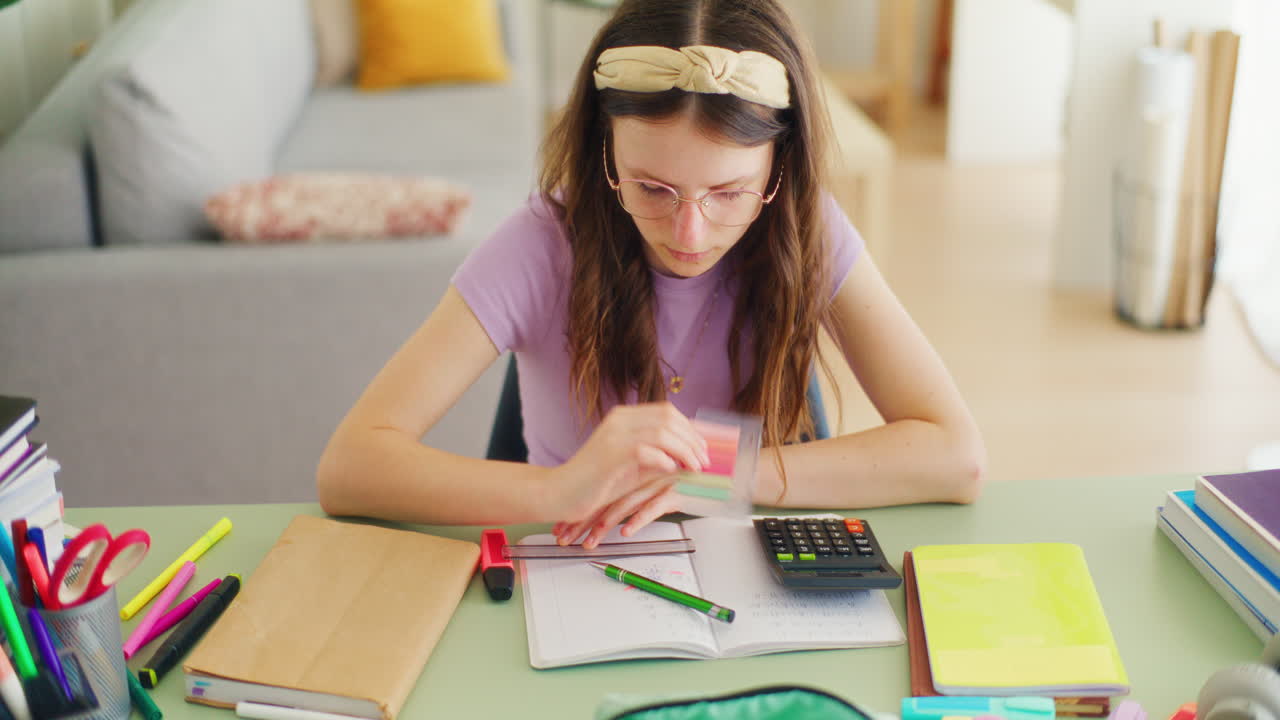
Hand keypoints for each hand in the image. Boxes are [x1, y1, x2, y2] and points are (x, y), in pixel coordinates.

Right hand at [548, 403, 707, 528]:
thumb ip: (657, 456)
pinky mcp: (611, 454)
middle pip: (669, 417)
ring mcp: (615, 434)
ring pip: (662, 431)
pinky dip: (665, 461)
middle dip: (693, 439)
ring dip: (685, 450)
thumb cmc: (596, 483)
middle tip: (705, 460)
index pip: (667, 412)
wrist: (560, 493)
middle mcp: (620, 419)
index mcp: (624, 417)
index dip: (690, 429)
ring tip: (695, 468)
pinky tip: (672, 471)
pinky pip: (647, 450)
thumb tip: (689, 457)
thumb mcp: (633, 465)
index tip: (704, 448)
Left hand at [553, 480, 683, 548]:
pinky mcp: (676, 492)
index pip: (601, 493)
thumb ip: (638, 495)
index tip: (564, 526)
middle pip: (606, 499)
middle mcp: (641, 477)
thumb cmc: (690, 484)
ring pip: (625, 504)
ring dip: (605, 525)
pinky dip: (639, 519)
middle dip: (582, 520)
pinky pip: (654, 507)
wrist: (718, 476)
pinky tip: (626, 532)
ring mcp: (657, 484)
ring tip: (589, 541)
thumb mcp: (658, 488)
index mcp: (634, 474)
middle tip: (565, 537)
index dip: (581, 510)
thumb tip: (617, 515)